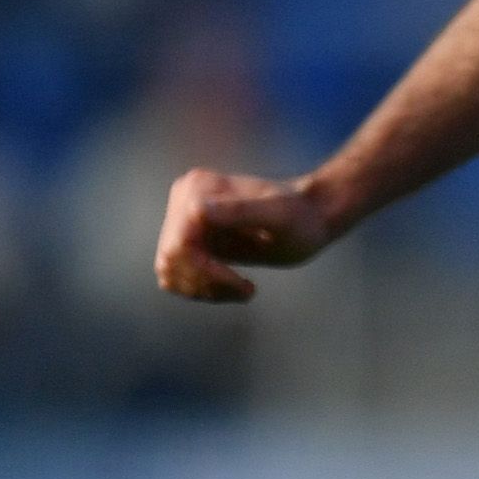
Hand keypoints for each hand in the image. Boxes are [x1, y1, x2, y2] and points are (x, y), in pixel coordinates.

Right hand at [153, 168, 340, 303]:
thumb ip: (240, 211)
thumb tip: (197, 210)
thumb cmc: (301, 217)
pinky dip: (201, 290)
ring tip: (243, 289)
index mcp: (197, 188)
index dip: (206, 272)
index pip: (180, 244)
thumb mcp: (279, 215)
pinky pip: (176, 275)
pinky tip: (233, 287)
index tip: (245, 284)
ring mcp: (181, 219)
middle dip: (207, 283)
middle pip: (171, 259)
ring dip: (204, 289)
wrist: (309, 219)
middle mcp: (182, 199)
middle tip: (247, 290)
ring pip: (169, 271)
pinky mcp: (187, 240)